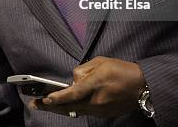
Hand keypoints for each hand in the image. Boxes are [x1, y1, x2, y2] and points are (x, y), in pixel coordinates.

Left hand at [29, 56, 145, 118]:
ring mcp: (100, 110)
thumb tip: (73, 80)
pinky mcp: (104, 114)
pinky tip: (66, 105)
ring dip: (61, 107)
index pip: (72, 93)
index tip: (45, 98)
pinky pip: (85, 111)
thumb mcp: (101, 62)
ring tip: (47, 105)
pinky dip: (74, 108)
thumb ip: (83, 70)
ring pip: (76, 110)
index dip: (57, 97)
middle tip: (35, 104)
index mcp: (96, 84)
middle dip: (50, 106)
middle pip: (69, 106)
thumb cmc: (122, 70)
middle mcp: (96, 101)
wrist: (142, 87)